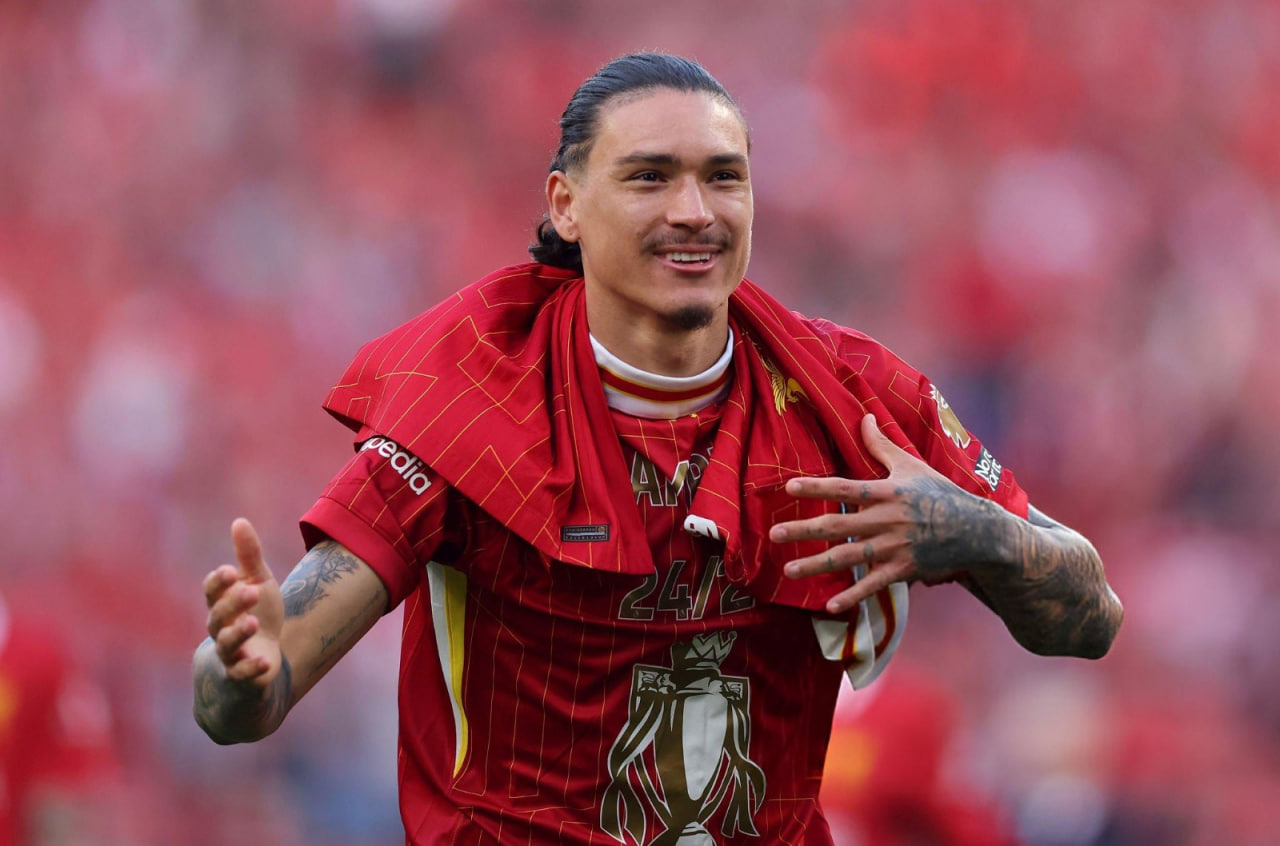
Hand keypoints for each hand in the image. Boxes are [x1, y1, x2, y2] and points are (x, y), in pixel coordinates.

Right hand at [202, 519, 284, 686]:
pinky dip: (252, 669)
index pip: (212, 592)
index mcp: (222, 605)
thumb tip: (239, 520)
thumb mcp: (258, 582)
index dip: (218, 583)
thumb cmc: (256, 613)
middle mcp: (221, 629)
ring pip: (227, 645)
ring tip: (253, 623)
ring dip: (239, 634)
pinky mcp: (243, 676)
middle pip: (218, 617)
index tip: (232, 570)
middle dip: (232, 603)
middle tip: (251, 591)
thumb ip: (249, 555)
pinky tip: (265, 661)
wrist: (260, 658)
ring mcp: (230, 654)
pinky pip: (243, 674)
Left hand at [770, 414, 1001, 613]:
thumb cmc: (941, 493)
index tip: (789, 487)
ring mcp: (895, 547)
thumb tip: (864, 417)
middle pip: (839, 525)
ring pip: (849, 556)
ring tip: (789, 571)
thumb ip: (881, 446)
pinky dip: (852, 596)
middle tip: (774, 534)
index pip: (845, 487)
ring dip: (817, 565)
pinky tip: (829, 605)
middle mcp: (887, 519)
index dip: (817, 487)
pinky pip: (873, 585)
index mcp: (887, 492)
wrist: (978, 531)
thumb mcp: (912, 466)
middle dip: (804, 530)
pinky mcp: (903, 569)